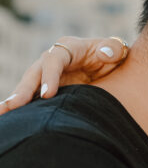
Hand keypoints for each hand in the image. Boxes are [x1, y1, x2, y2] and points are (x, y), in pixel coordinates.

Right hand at [0, 36, 128, 113]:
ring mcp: (47, 74)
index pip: (54, 60)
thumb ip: (113, 49)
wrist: (111, 65)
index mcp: (68, 48)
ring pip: (28, 86)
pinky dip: (22, 108)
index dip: (49, 76)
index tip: (47, 95)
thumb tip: (106, 53)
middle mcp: (53, 59)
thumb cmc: (113, 56)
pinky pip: (32, 98)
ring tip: (3, 113)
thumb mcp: (117, 50)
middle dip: (23, 90)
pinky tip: (11, 120)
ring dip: (15, 100)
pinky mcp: (46, 87)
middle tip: (13, 106)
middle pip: (34, 73)